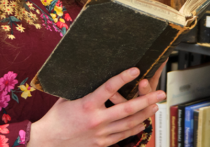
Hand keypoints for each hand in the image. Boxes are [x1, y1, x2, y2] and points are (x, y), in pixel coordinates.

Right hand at [28, 67, 165, 146]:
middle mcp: (97, 120)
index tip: (136, 70)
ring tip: (156, 106)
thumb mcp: (67, 97)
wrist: (48, 141)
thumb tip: (92, 72)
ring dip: (145, 113)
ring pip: (129, 123)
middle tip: (161, 93)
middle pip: (128, 108)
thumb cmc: (56, 117)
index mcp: (87, 105)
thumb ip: (82, 88)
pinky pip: (123, 135)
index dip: (124, 77)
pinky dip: (135, 128)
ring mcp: (101, 133)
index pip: (110, 88)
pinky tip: (142, 123)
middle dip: (147, 100)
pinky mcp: (102, 143)